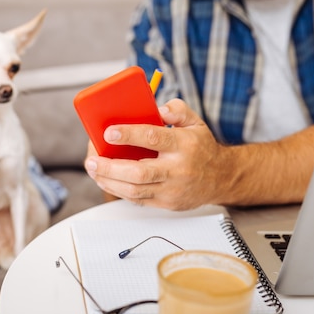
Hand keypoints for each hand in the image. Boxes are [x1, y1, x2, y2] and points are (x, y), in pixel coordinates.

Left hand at [84, 98, 235, 209]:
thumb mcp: (194, 121)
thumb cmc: (202, 148)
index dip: (128, 135)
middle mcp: (178, 169)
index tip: (108, 132)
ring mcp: (172, 190)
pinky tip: (107, 180)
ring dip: (109, 182)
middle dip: (110, 167)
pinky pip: (138, 200)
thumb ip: (176, 109)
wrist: (221, 178)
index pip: (153, 138)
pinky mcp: (167, 204)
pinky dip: (119, 191)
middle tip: (92, 160)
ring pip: (135, 191)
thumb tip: (157, 109)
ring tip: (94, 170)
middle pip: (139, 173)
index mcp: (184, 145)